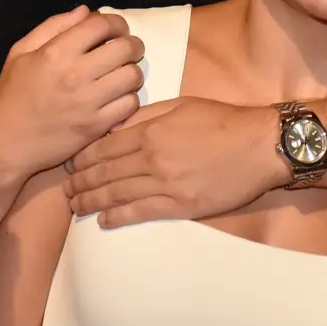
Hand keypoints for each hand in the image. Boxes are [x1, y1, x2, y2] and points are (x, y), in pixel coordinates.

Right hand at [0, 8, 143, 179]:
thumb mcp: (20, 52)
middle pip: (125, 48)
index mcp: (56, 52)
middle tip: (127, 51)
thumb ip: (52, 27)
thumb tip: (86, 11)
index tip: (117, 30)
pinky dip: (128, 99)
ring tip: (122, 75)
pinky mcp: (96, 126)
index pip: (102, 25)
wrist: (6, 143)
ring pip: (133, 76)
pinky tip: (117, 99)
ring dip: (131, 72)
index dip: (116, 23)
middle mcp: (75, 74)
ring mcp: (88, 102)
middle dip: (132, 45)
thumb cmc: (12, 95)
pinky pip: (130, 104)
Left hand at [64, 96, 283, 227]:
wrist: (260, 145)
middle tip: (65, 189)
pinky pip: (140, 212)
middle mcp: (152, 158)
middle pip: (104, 172)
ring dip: (91, 201)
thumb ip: (146, 116)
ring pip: (117, 194)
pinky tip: (104, 220)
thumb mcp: (181, 105)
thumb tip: (116, 124)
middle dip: (80, 181)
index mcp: (150, 131)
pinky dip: (118, 217)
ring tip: (76, 206)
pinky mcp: (181, 204)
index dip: (82, 157)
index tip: (69, 164)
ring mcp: (166, 184)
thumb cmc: (224, 121)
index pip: (104, 147)